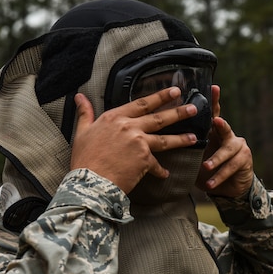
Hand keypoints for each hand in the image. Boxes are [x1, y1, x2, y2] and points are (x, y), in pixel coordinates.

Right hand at [71, 88, 197, 193]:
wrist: (90, 182)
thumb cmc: (84, 159)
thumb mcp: (81, 132)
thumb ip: (85, 113)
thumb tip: (79, 97)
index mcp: (115, 118)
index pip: (141, 103)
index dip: (159, 97)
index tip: (174, 91)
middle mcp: (129, 127)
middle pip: (159, 118)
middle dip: (178, 112)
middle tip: (193, 108)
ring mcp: (139, 143)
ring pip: (164, 139)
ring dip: (181, 138)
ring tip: (194, 137)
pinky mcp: (144, 160)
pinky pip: (156, 165)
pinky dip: (160, 171)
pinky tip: (165, 174)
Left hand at [196, 85, 253, 197]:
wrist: (228, 188)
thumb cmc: (208, 169)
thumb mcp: (197, 157)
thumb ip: (188, 147)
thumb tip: (164, 140)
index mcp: (215, 132)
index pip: (214, 114)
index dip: (214, 101)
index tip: (214, 87)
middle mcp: (229, 135)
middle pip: (224, 127)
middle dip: (221, 124)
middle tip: (216, 121)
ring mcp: (238, 146)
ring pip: (227, 151)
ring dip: (216, 160)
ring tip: (206, 167)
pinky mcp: (244, 159)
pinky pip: (230, 167)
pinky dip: (219, 176)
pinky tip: (210, 184)